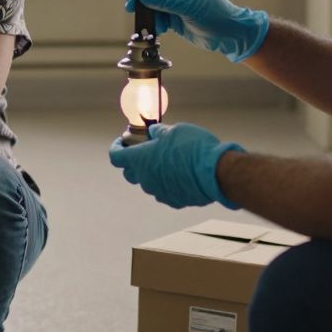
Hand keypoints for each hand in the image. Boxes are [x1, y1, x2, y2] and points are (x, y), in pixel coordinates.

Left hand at [108, 122, 243, 208]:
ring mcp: (159, 192)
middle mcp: (145, 178)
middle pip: (130, 173)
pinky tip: (181, 174)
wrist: (215, 172)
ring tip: (168, 161)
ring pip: (149, 183)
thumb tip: (154, 133)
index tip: (122, 142)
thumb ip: (159, 133)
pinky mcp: (173, 200)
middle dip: (133, 163)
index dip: (117, 148)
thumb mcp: (174, 131)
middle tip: (145, 152)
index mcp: (140, 159)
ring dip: (153, 173)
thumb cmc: (193, 148)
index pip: (116, 156)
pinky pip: (164, 191)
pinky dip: (167, 183)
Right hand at [125, 0, 268, 62]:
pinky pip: (158, 19)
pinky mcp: (175, 18)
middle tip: (139, 14)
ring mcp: (175, 4)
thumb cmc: (214, 13)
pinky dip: (156, 25)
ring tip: (158, 25)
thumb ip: (162, 1)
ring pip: (152, 7)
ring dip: (151, 17)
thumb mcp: (186, 5)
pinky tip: (161, 30)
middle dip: (143, 4)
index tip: (132, 0)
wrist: (228, 33)